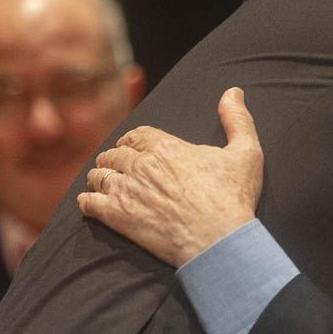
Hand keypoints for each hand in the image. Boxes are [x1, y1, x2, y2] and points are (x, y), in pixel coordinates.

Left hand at [77, 88, 263, 266]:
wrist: (220, 241)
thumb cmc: (233, 199)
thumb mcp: (245, 153)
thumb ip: (237, 120)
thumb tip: (234, 92)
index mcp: (165, 147)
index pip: (136, 136)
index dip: (132, 141)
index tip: (131, 147)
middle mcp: (141, 164)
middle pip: (114, 155)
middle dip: (113, 159)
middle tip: (115, 166)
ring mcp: (126, 191)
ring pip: (99, 177)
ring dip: (99, 178)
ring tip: (101, 184)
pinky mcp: (118, 217)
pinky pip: (89, 204)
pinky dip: (87, 202)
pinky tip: (88, 203)